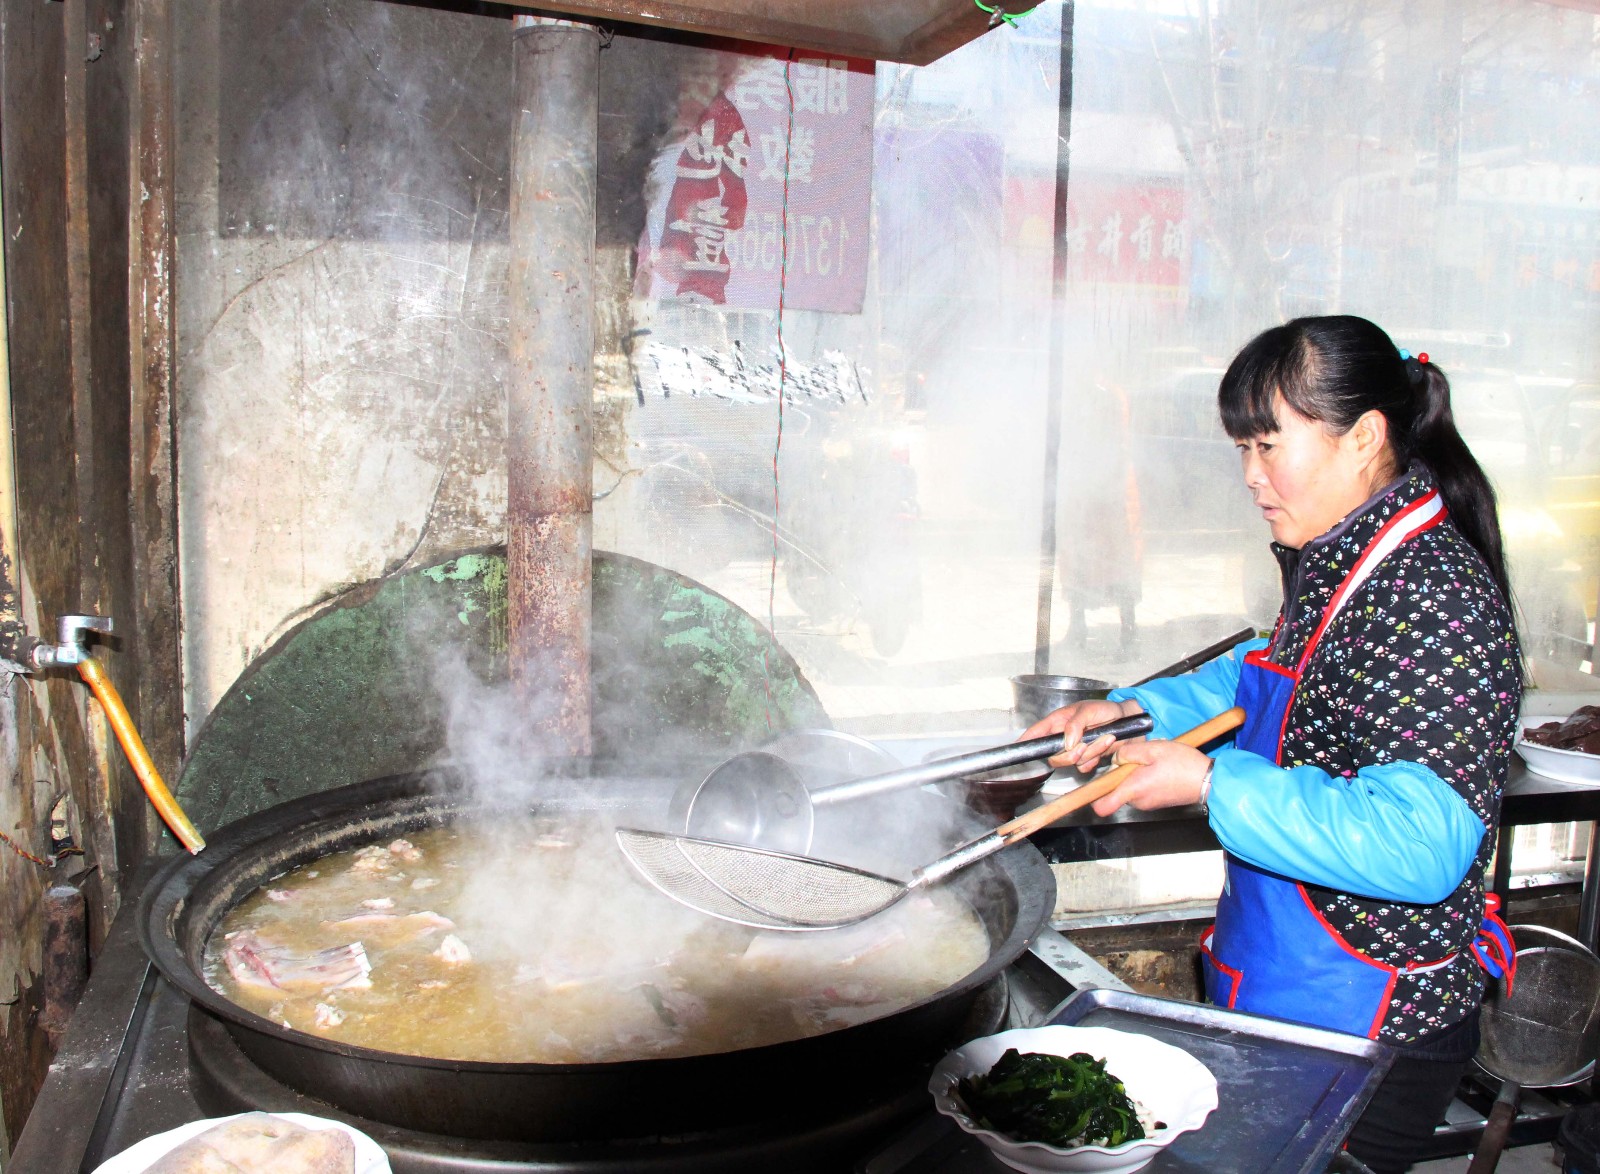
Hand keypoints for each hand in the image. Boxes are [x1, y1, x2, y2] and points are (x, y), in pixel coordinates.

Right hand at [1021, 698, 1144, 770]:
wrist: (1130, 722)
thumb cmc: (1108, 710)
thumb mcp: (1089, 710)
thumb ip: (1075, 724)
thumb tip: (1067, 743)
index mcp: (1058, 722)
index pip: (1036, 733)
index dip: (1026, 741)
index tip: (1018, 748)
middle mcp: (1063, 737)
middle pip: (1053, 756)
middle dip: (1069, 755)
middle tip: (1084, 745)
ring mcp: (1075, 749)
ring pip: (1071, 762)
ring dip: (1090, 752)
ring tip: (1104, 738)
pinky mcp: (1087, 758)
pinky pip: (1084, 767)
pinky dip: (1096, 759)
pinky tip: (1105, 745)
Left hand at [1089, 739, 1210, 816]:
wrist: (1209, 781)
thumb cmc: (1183, 765)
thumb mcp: (1153, 749)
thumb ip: (1128, 752)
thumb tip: (1115, 758)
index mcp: (1133, 789)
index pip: (1102, 806)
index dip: (1091, 798)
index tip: (1088, 787)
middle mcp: (1138, 801)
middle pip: (1115, 789)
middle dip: (1120, 773)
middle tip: (1137, 758)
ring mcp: (1147, 803)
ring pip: (1129, 788)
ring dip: (1134, 774)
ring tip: (1152, 761)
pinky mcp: (1156, 801)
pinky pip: (1141, 789)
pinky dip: (1144, 778)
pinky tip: (1159, 768)